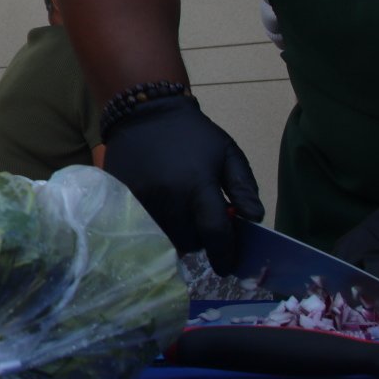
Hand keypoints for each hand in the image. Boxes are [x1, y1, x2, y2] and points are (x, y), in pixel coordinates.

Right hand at [103, 94, 263, 273]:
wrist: (146, 112)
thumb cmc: (193, 134)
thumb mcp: (227, 152)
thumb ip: (244, 186)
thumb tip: (255, 219)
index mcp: (198, 185)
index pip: (215, 233)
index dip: (224, 254)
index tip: (228, 266)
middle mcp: (169, 197)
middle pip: (189, 242)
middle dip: (201, 240)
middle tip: (202, 224)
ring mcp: (142, 200)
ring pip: (165, 239)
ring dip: (178, 235)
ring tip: (182, 217)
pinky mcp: (123, 199)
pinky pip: (143, 229)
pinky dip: (156, 227)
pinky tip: (162, 212)